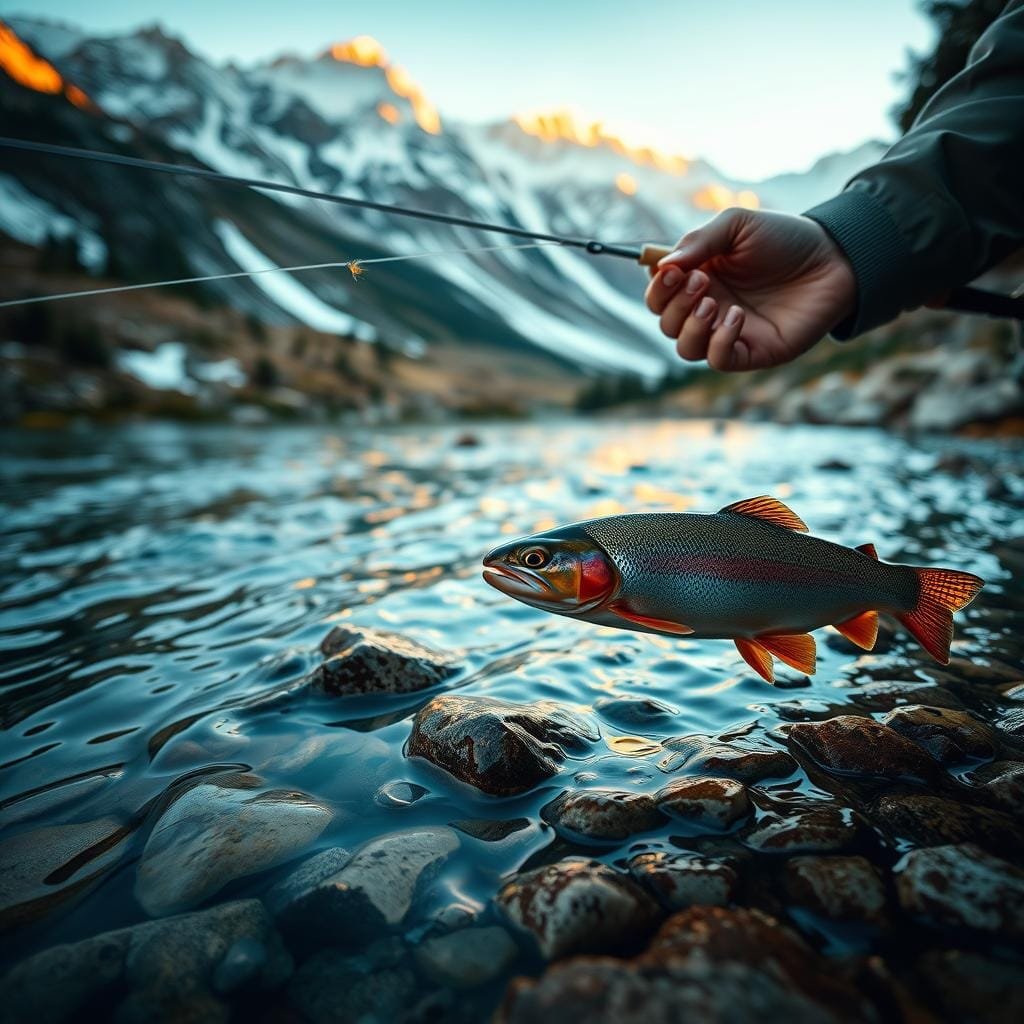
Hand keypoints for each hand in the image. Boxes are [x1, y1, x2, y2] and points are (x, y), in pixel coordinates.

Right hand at [644, 208, 856, 370]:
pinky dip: (718, 342)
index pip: (659, 294)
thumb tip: (663, 266)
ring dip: (690, 326)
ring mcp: (728, 332)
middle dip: (674, 304)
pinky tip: (737, 318)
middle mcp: (709, 307)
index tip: (673, 271)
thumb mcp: (737, 225)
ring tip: (714, 303)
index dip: (658, 287)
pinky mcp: (751, 352)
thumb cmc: (785, 239)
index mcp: (699, 279)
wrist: (834, 259)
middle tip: (701, 281)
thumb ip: (699, 240)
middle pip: (666, 322)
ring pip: (685, 347)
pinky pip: (718, 360)